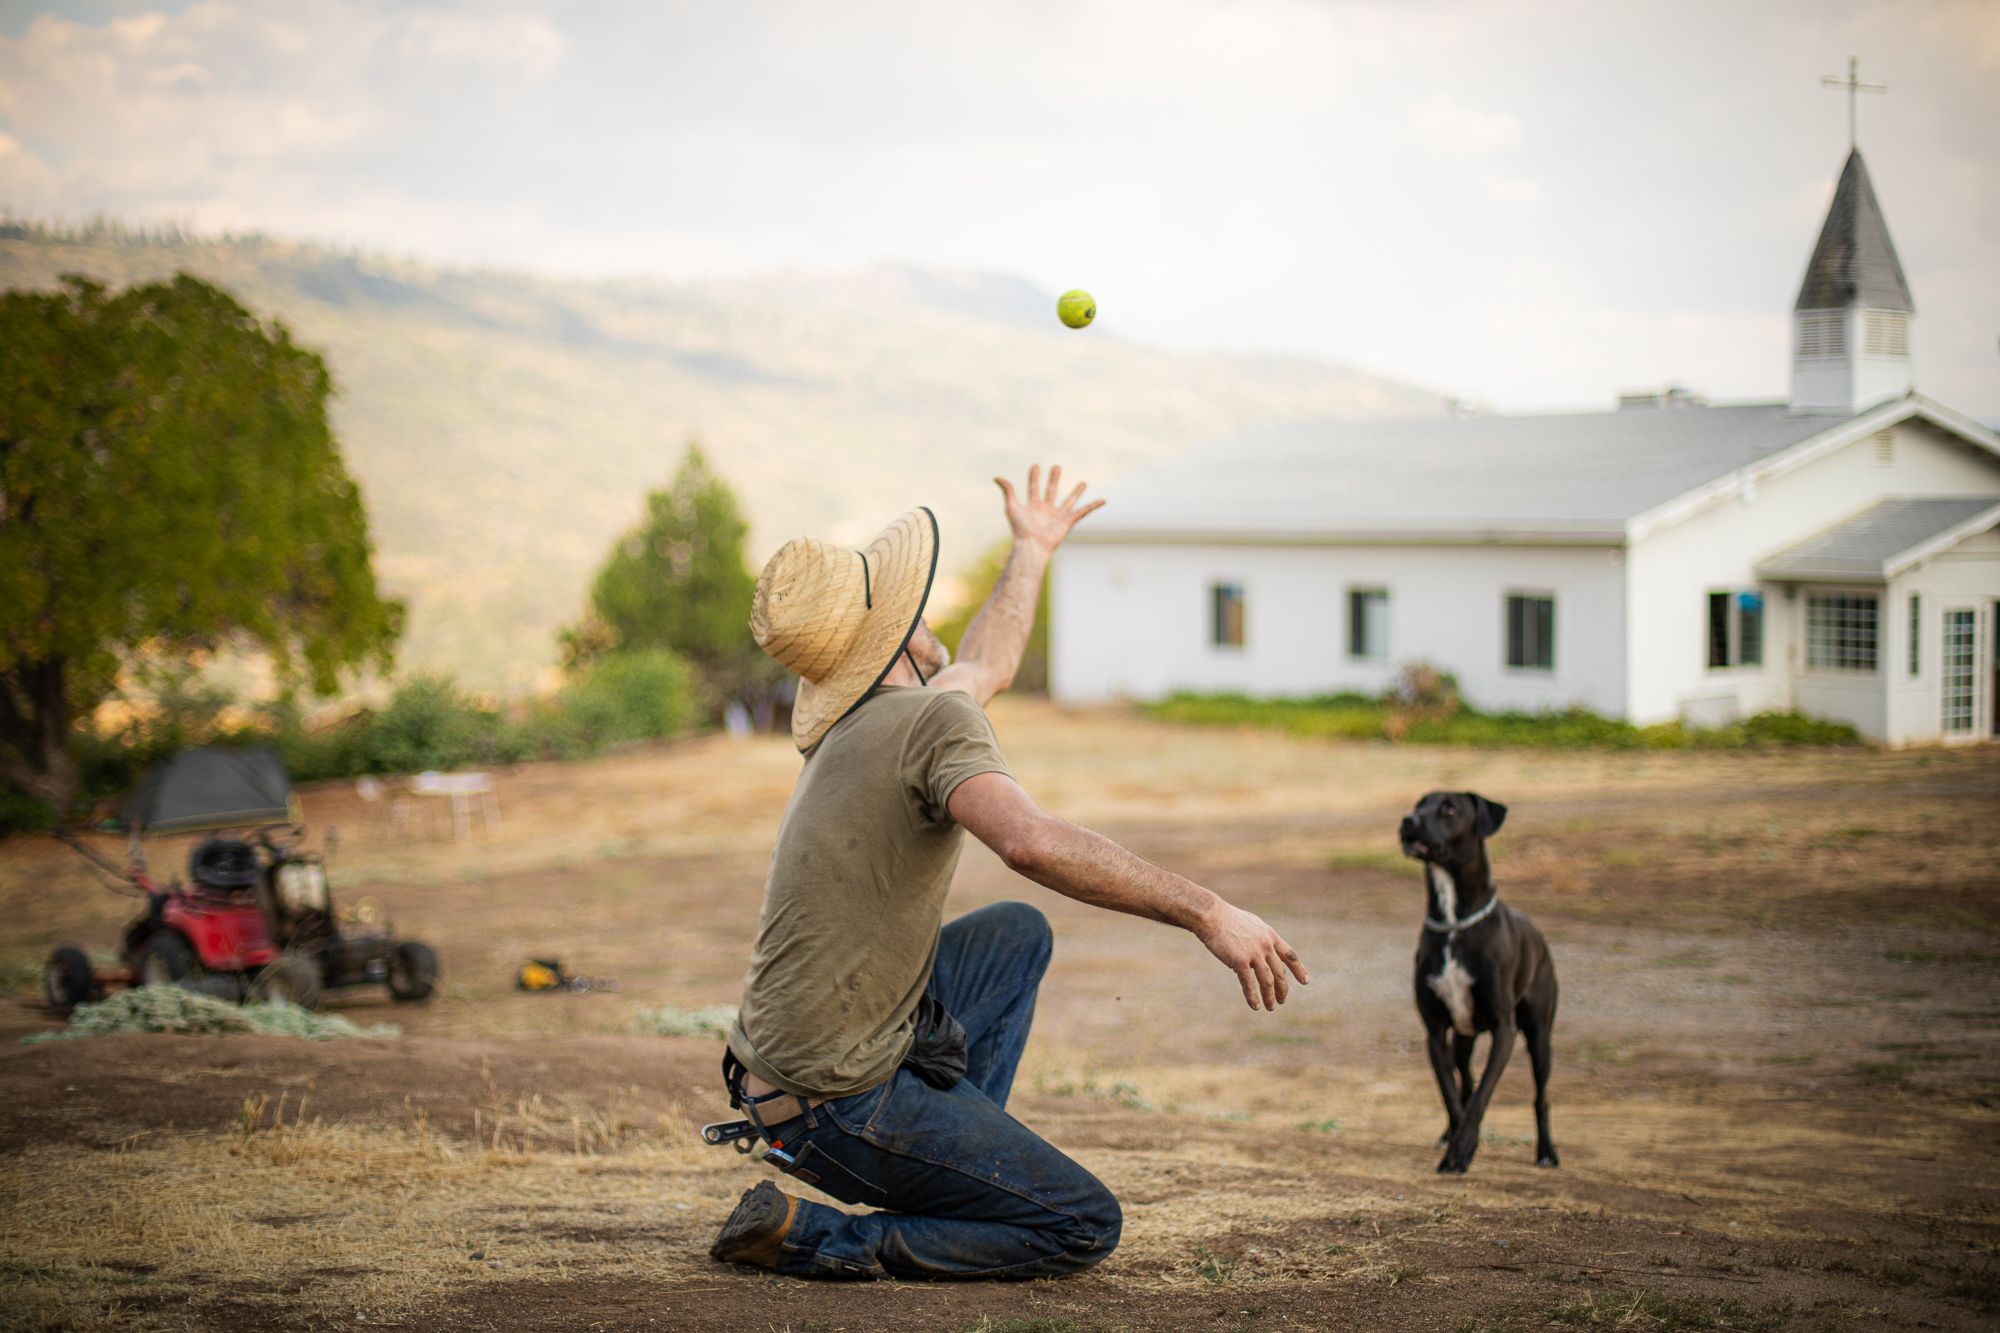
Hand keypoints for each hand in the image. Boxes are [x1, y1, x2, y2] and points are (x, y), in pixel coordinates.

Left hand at [994, 464, 1105, 553]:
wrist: (1032, 546)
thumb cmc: (1020, 529)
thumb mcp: (1012, 507)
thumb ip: (1007, 491)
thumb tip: (997, 476)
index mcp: (1032, 505)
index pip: (1034, 487)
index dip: (1034, 477)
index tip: (1035, 466)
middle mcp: (1046, 509)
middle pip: (1051, 490)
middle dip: (1054, 479)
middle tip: (1056, 467)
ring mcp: (1057, 516)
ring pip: (1069, 500)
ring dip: (1076, 491)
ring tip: (1083, 482)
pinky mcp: (1068, 522)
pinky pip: (1083, 511)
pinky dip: (1093, 506)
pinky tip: (1102, 500)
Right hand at [1195, 902, 1309, 1010]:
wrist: (1210, 915)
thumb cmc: (1225, 918)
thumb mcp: (1250, 924)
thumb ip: (1258, 938)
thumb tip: (1260, 952)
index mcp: (1269, 935)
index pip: (1289, 955)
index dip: (1298, 969)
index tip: (1305, 981)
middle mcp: (1265, 945)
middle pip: (1280, 972)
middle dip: (1283, 989)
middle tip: (1282, 1000)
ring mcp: (1254, 953)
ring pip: (1268, 980)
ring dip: (1270, 996)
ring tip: (1271, 1007)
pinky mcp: (1240, 961)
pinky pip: (1249, 983)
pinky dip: (1253, 997)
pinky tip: (1255, 1006)